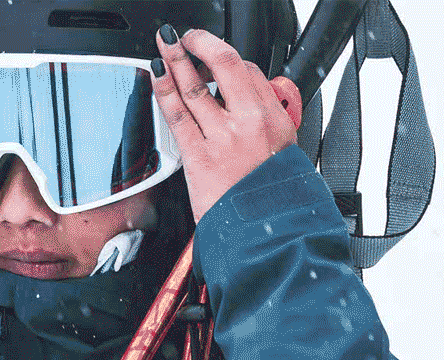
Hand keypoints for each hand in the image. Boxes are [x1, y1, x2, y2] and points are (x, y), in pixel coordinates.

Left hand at [151, 26, 301, 222]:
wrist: (266, 237)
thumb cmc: (274, 205)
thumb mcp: (287, 159)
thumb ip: (272, 129)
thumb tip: (260, 110)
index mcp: (276, 122)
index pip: (250, 74)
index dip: (227, 62)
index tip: (213, 60)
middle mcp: (250, 123)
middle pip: (225, 67)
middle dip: (202, 44)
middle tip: (187, 37)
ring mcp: (223, 138)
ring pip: (195, 86)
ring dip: (176, 60)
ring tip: (165, 45)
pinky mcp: (198, 156)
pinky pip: (176, 114)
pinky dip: (163, 90)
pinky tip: (156, 74)